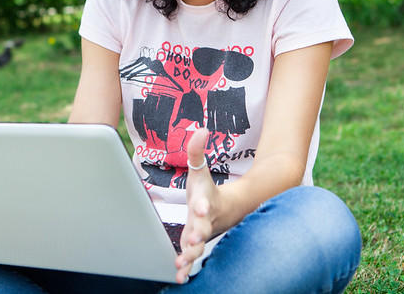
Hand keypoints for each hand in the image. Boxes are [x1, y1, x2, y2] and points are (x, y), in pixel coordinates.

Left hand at [175, 128, 220, 283]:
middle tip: (194, 240)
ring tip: (182, 265)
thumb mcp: (201, 170)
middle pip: (203, 227)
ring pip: (197, 247)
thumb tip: (200, 128)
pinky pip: (191, 258)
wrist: (225, 211)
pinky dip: (186, 267)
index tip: (201, 206)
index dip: (203, 203)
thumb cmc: (207, 189)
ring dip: (190, 256)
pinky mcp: (194, 246)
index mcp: (206, 201)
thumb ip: (197, 151)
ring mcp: (201, 235)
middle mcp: (205, 220)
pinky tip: (178, 276)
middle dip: (198, 234)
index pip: (205, 201)